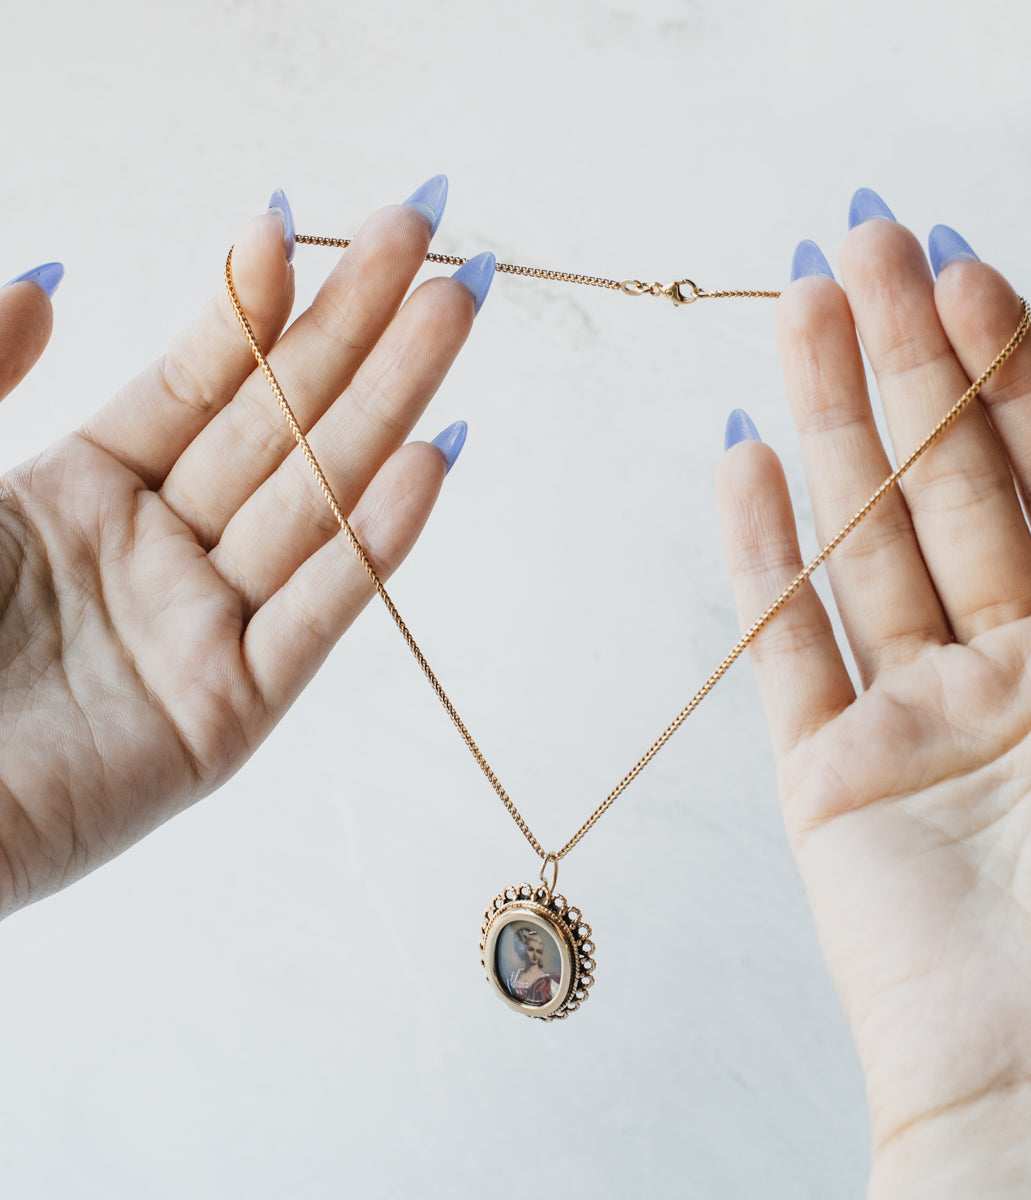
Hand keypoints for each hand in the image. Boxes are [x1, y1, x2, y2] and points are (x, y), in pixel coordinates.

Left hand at [0, 186, 489, 917]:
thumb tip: (51, 272)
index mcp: (82, 492)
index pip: (199, 381)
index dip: (253, 303)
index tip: (297, 222)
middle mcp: (158, 553)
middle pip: (280, 424)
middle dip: (360, 328)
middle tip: (432, 238)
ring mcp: (201, 632)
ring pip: (315, 501)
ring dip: (393, 406)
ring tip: (457, 312)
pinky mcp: (225, 715)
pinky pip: (313, 615)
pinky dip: (374, 541)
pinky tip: (430, 461)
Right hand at [718, 197, 1030, 1196]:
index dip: (1012, 365)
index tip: (964, 270)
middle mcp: (1022, 670)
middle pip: (952, 482)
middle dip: (911, 359)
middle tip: (863, 246)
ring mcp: (919, 713)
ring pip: (864, 537)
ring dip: (834, 422)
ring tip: (802, 313)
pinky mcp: (830, 770)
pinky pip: (786, 637)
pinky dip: (762, 549)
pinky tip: (746, 459)